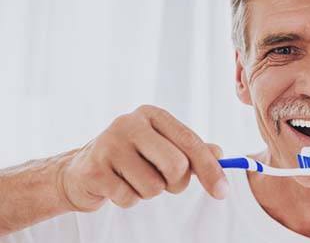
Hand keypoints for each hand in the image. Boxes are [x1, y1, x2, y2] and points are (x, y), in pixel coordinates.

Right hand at [57, 105, 228, 211]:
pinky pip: (130, 198)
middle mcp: (129, 123)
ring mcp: (109, 144)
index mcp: (151, 115)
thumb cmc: (131, 158)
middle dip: (176, 183)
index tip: (223, 192)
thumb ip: (191, 150)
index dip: (210, 169)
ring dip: (149, 192)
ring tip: (134, 180)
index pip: (190, 141)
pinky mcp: (94, 170)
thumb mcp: (162, 147)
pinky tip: (116, 186)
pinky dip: (129, 199)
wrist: (80, 171)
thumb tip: (220, 154)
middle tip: (164, 182)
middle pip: (176, 165)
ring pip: (154, 187)